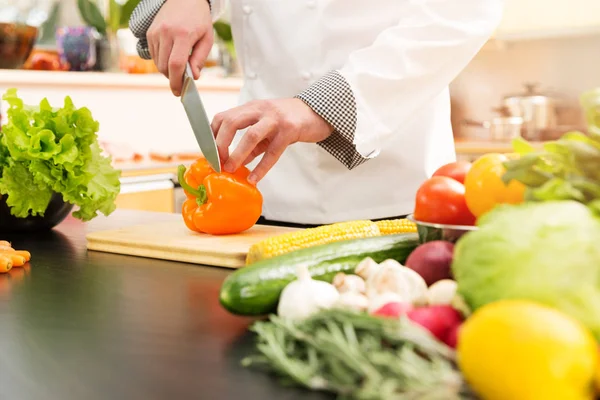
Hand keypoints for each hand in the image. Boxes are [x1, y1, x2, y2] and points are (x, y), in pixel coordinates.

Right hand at [147, 0, 213, 95]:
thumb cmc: (199, 19)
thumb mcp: (206, 38)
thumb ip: (200, 59)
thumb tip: (194, 77)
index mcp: (183, 34)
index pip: (176, 65)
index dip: (176, 82)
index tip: (179, 92)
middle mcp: (166, 33)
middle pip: (165, 66)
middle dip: (172, 78)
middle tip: (182, 82)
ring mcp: (156, 32)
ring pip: (158, 63)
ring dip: (168, 70)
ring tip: (179, 66)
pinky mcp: (150, 32)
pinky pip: (154, 55)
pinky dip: (162, 61)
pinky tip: (171, 56)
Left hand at [212, 98, 333, 183]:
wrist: (318, 113)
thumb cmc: (290, 120)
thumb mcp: (267, 129)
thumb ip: (252, 145)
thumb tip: (237, 162)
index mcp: (251, 108)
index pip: (223, 117)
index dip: (212, 136)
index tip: (209, 154)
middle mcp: (260, 110)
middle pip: (231, 122)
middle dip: (220, 144)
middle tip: (217, 162)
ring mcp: (275, 119)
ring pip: (250, 135)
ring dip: (237, 154)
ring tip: (230, 169)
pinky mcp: (290, 130)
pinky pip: (273, 151)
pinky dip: (262, 167)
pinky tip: (254, 178)